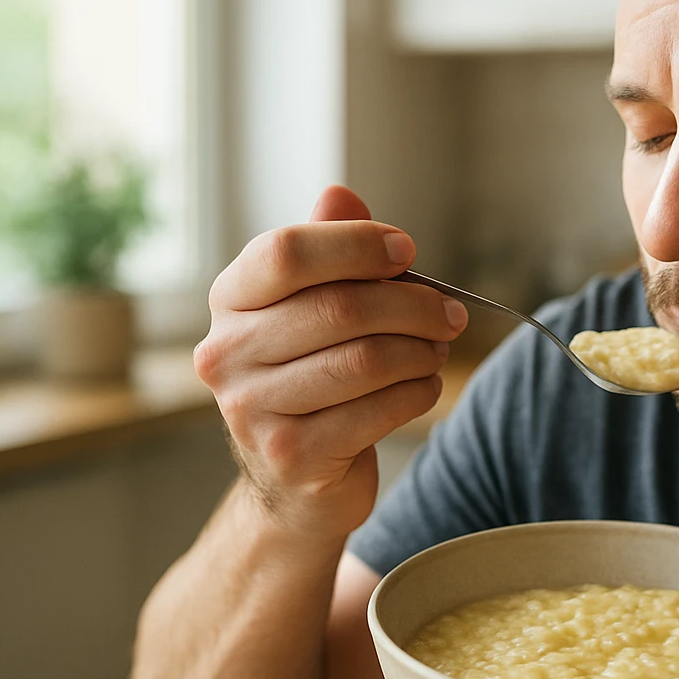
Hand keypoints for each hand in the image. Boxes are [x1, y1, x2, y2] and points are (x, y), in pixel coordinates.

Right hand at [195, 185, 466, 536]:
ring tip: (438, 350)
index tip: (407, 251)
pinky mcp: (293, 455)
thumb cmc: (313, 378)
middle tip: (451, 314)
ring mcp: (252, 410)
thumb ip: (328, 253)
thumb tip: (339, 194)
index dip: (356, 245)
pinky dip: (417, 392)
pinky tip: (423, 386)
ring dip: (421, 351)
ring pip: (365, 360)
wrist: (294, 483)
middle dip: (412, 305)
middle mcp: (227, 354)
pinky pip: (378, 410)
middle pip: (339, 308)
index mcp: (231, 302)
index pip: (286, 253)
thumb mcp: (312, 310)